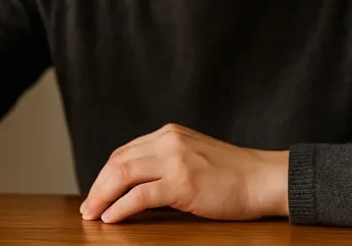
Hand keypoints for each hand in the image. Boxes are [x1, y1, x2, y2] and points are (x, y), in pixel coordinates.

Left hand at [80, 124, 288, 223]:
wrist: (263, 179)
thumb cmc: (233, 174)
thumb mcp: (195, 156)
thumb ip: (168, 161)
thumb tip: (136, 184)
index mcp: (170, 133)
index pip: (125, 151)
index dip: (105, 174)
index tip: (97, 193)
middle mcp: (170, 140)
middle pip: (118, 161)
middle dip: (98, 186)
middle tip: (88, 208)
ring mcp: (176, 160)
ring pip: (123, 175)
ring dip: (102, 197)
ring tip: (93, 215)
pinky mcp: (183, 182)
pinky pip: (139, 195)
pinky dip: (120, 208)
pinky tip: (111, 218)